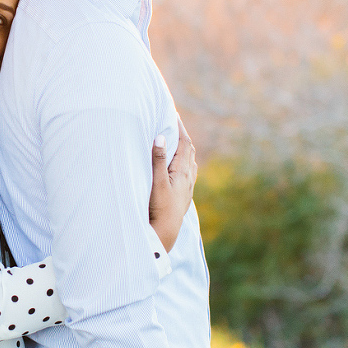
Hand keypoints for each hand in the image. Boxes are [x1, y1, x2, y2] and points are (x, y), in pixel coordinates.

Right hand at [149, 117, 196, 250]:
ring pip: (190, 162)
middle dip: (183, 135)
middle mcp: (188, 177)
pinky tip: (182, 166)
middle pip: (189, 151)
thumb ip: (158, 160)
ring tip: (179, 140)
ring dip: (185, 148)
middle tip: (175, 123)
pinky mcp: (184, 195)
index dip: (179, 128)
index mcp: (182, 171)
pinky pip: (188, 172)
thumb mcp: (156, 182)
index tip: (174, 115)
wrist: (166, 232)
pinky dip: (185, 161)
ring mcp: (187, 187)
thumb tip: (160, 137)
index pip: (184, 143)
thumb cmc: (159, 208)